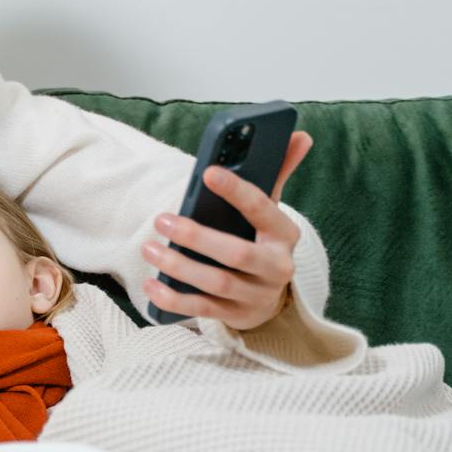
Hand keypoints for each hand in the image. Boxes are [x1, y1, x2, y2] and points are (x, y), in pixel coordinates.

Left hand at [141, 130, 313, 330]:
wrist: (269, 297)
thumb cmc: (261, 242)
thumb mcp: (270, 212)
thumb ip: (279, 173)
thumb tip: (301, 135)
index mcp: (285, 234)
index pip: (262, 208)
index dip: (236, 191)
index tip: (209, 173)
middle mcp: (277, 267)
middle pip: (236, 252)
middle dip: (196, 236)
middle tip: (161, 219)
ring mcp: (257, 295)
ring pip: (216, 282)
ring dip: (179, 266)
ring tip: (149, 247)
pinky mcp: (236, 316)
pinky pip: (203, 309)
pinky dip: (174, 298)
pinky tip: (152, 284)